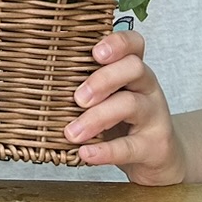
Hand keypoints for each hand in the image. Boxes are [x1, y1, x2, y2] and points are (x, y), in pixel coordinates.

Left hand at [65, 29, 187, 183]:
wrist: (160, 159)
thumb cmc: (126, 122)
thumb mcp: (110, 97)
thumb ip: (88, 86)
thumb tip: (42, 81)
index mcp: (134, 70)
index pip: (134, 43)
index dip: (117, 42)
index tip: (95, 52)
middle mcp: (148, 87)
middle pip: (134, 68)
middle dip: (102, 80)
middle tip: (77, 98)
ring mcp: (154, 115)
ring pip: (131, 105)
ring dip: (97, 117)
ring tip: (72, 133)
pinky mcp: (155, 146)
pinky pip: (130, 146)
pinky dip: (105, 151)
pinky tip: (86, 153)